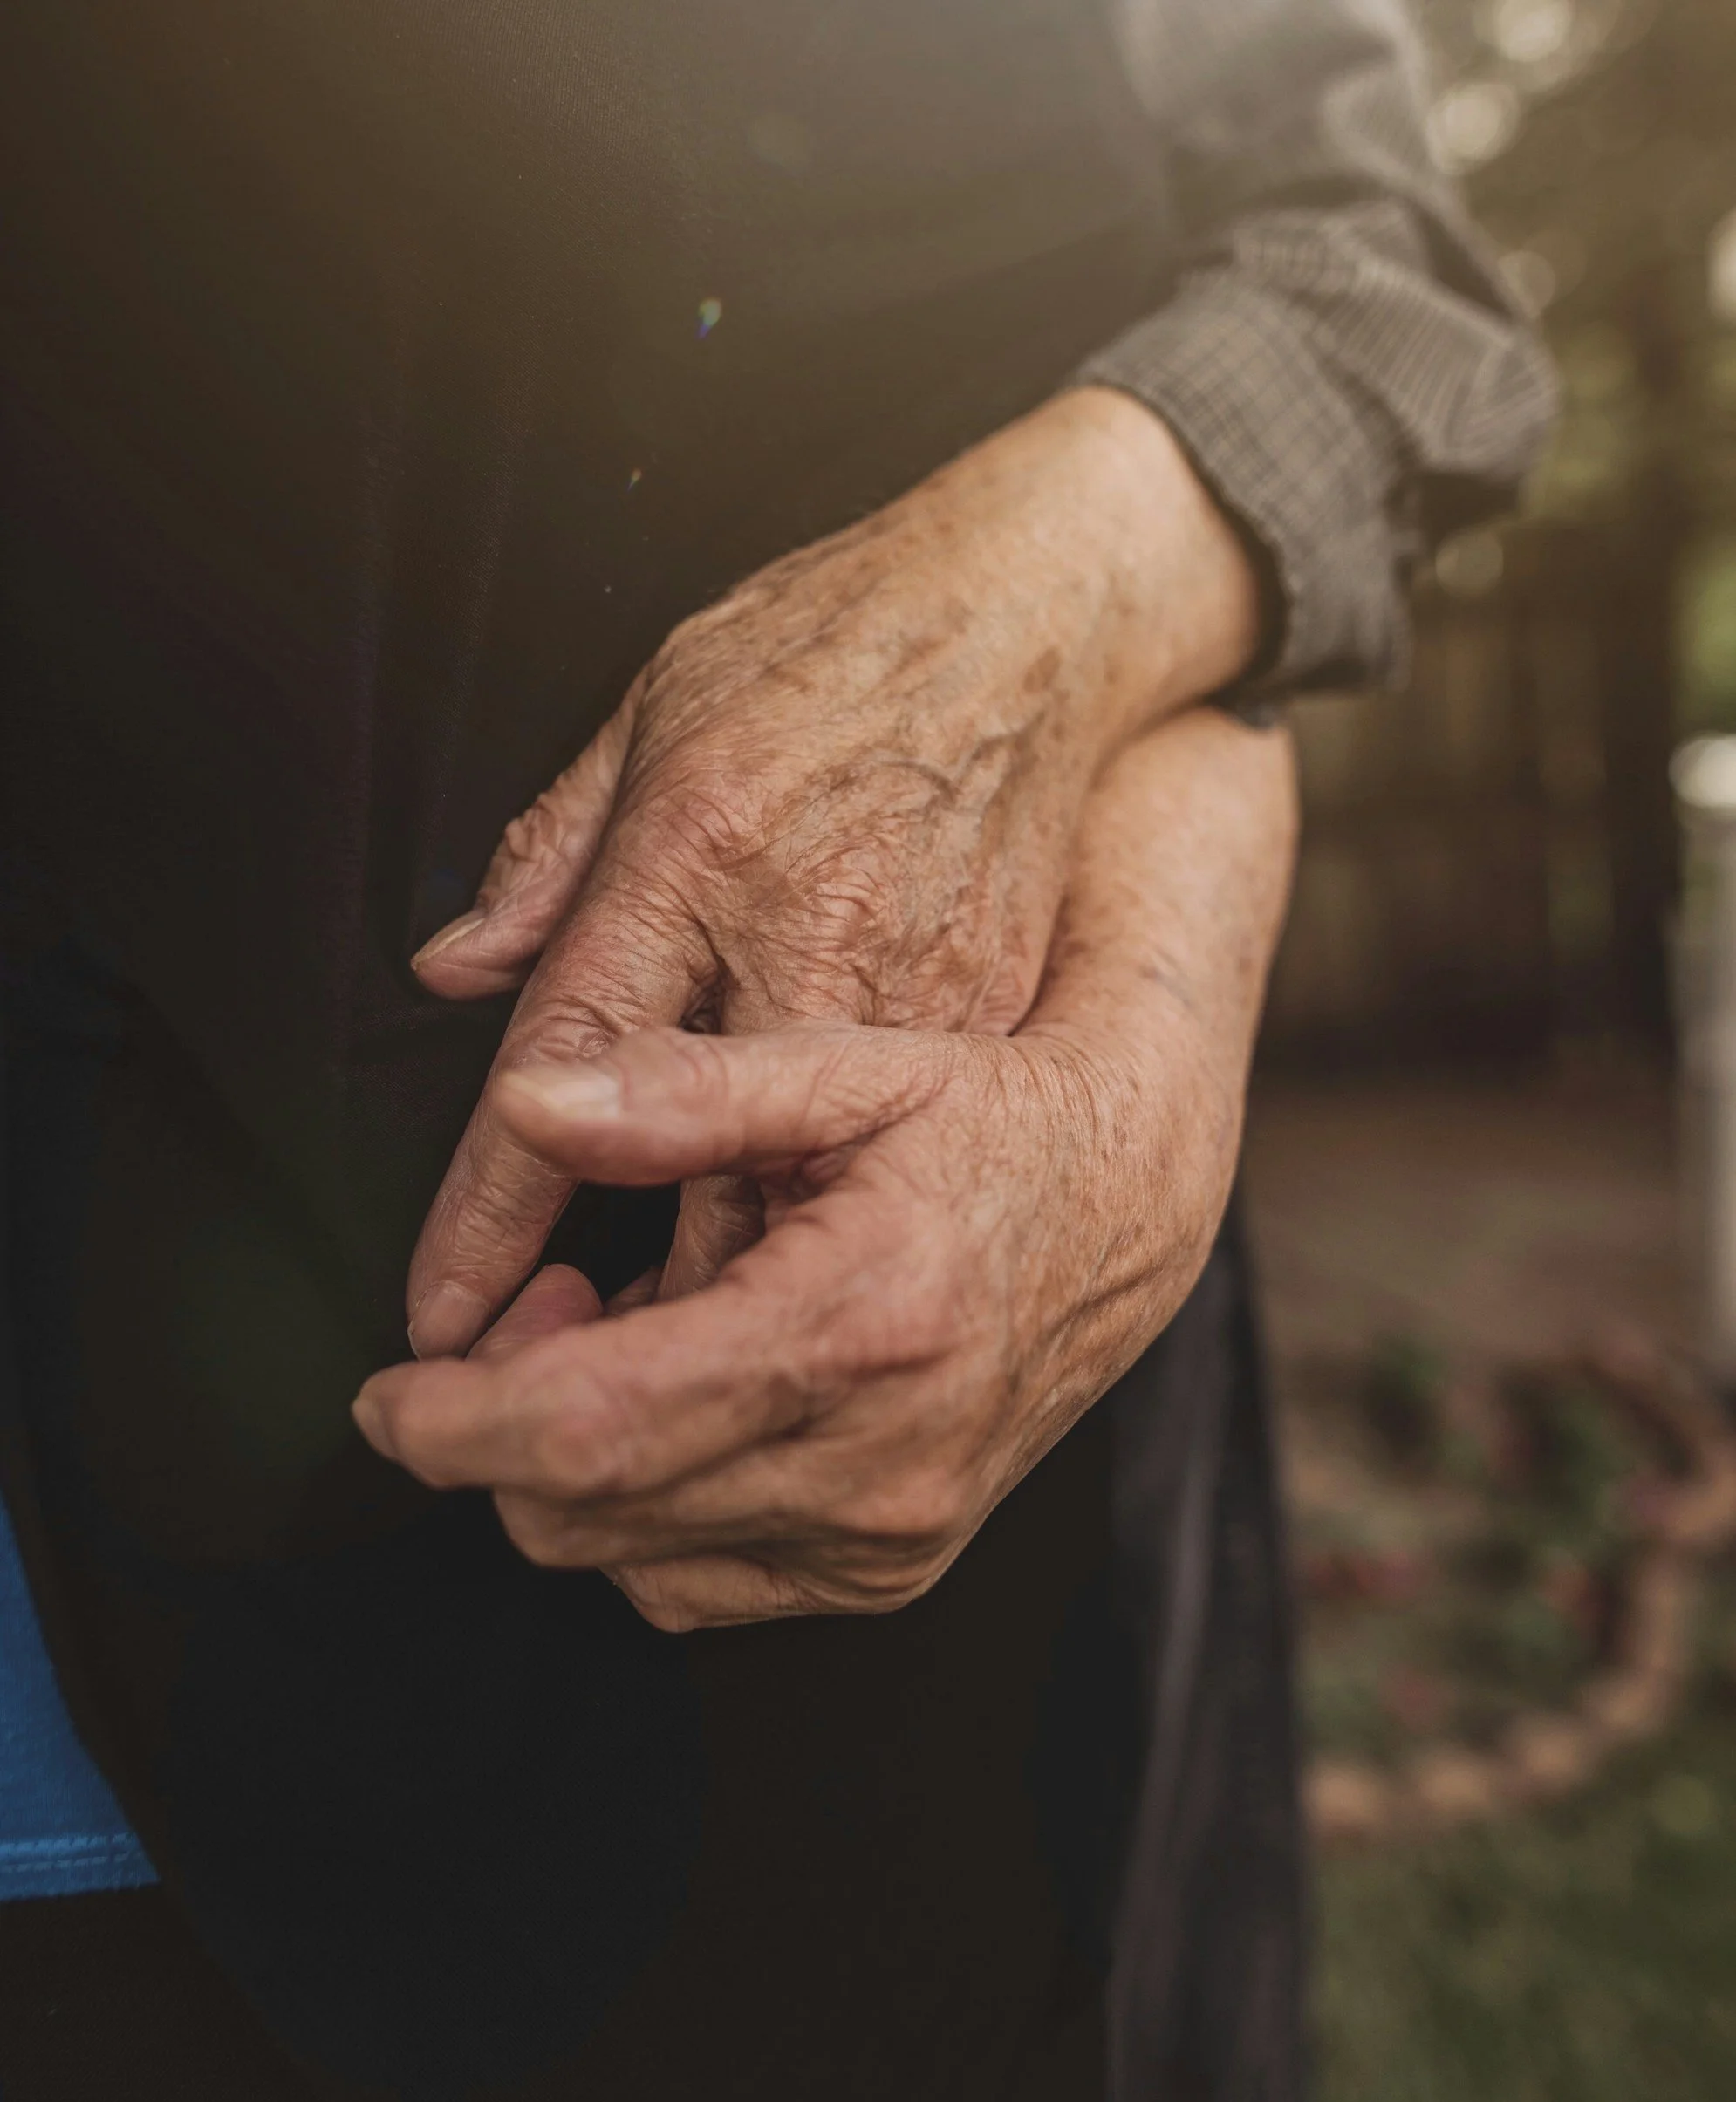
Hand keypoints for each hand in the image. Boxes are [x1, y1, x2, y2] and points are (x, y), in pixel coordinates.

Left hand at [354, 712, 1295, 1629]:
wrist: (1125, 1206)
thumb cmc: (985, 1118)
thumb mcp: (849, 1066)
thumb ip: (679, 1089)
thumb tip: (525, 1105)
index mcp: (858, 1329)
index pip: (592, 1430)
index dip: (455, 1424)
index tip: (385, 1396)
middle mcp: (878, 1464)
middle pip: (589, 1515)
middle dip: (503, 1431)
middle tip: (547, 1303)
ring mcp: (890, 1535)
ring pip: (630, 1564)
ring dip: (577, 1468)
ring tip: (628, 1332)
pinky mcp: (891, 1569)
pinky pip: (698, 1585)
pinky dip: (650, 1508)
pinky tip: (690, 1400)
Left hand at [403, 390, 1259, 1355]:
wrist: (1032, 624)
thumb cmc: (834, 652)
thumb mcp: (657, 707)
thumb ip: (553, 854)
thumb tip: (458, 964)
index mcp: (699, 867)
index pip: (567, 1081)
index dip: (492, 1219)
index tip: (441, 1317)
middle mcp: (812, 958)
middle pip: (693, 1205)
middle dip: (599, 1331)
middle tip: (525, 1369)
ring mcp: (921, 1010)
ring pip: (807, 1222)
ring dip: (708, 1324)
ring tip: (633, 1359)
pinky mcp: (991, 1035)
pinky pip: (898, 1174)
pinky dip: (826, 1258)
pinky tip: (775, 1293)